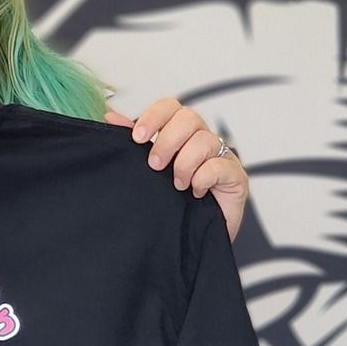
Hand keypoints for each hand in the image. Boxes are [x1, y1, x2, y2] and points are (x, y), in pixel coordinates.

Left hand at [106, 95, 248, 241]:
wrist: (194, 238)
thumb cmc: (174, 202)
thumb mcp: (148, 170)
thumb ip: (134, 141)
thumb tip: (110, 116)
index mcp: (181, 134)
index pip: (170, 107)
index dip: (154, 116)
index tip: (137, 137)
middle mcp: (202, 140)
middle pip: (189, 117)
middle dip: (167, 141)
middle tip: (155, 165)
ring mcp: (221, 156)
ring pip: (204, 140)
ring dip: (184, 163)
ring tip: (177, 184)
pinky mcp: (236, 176)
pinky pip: (221, 165)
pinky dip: (203, 178)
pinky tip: (195, 192)